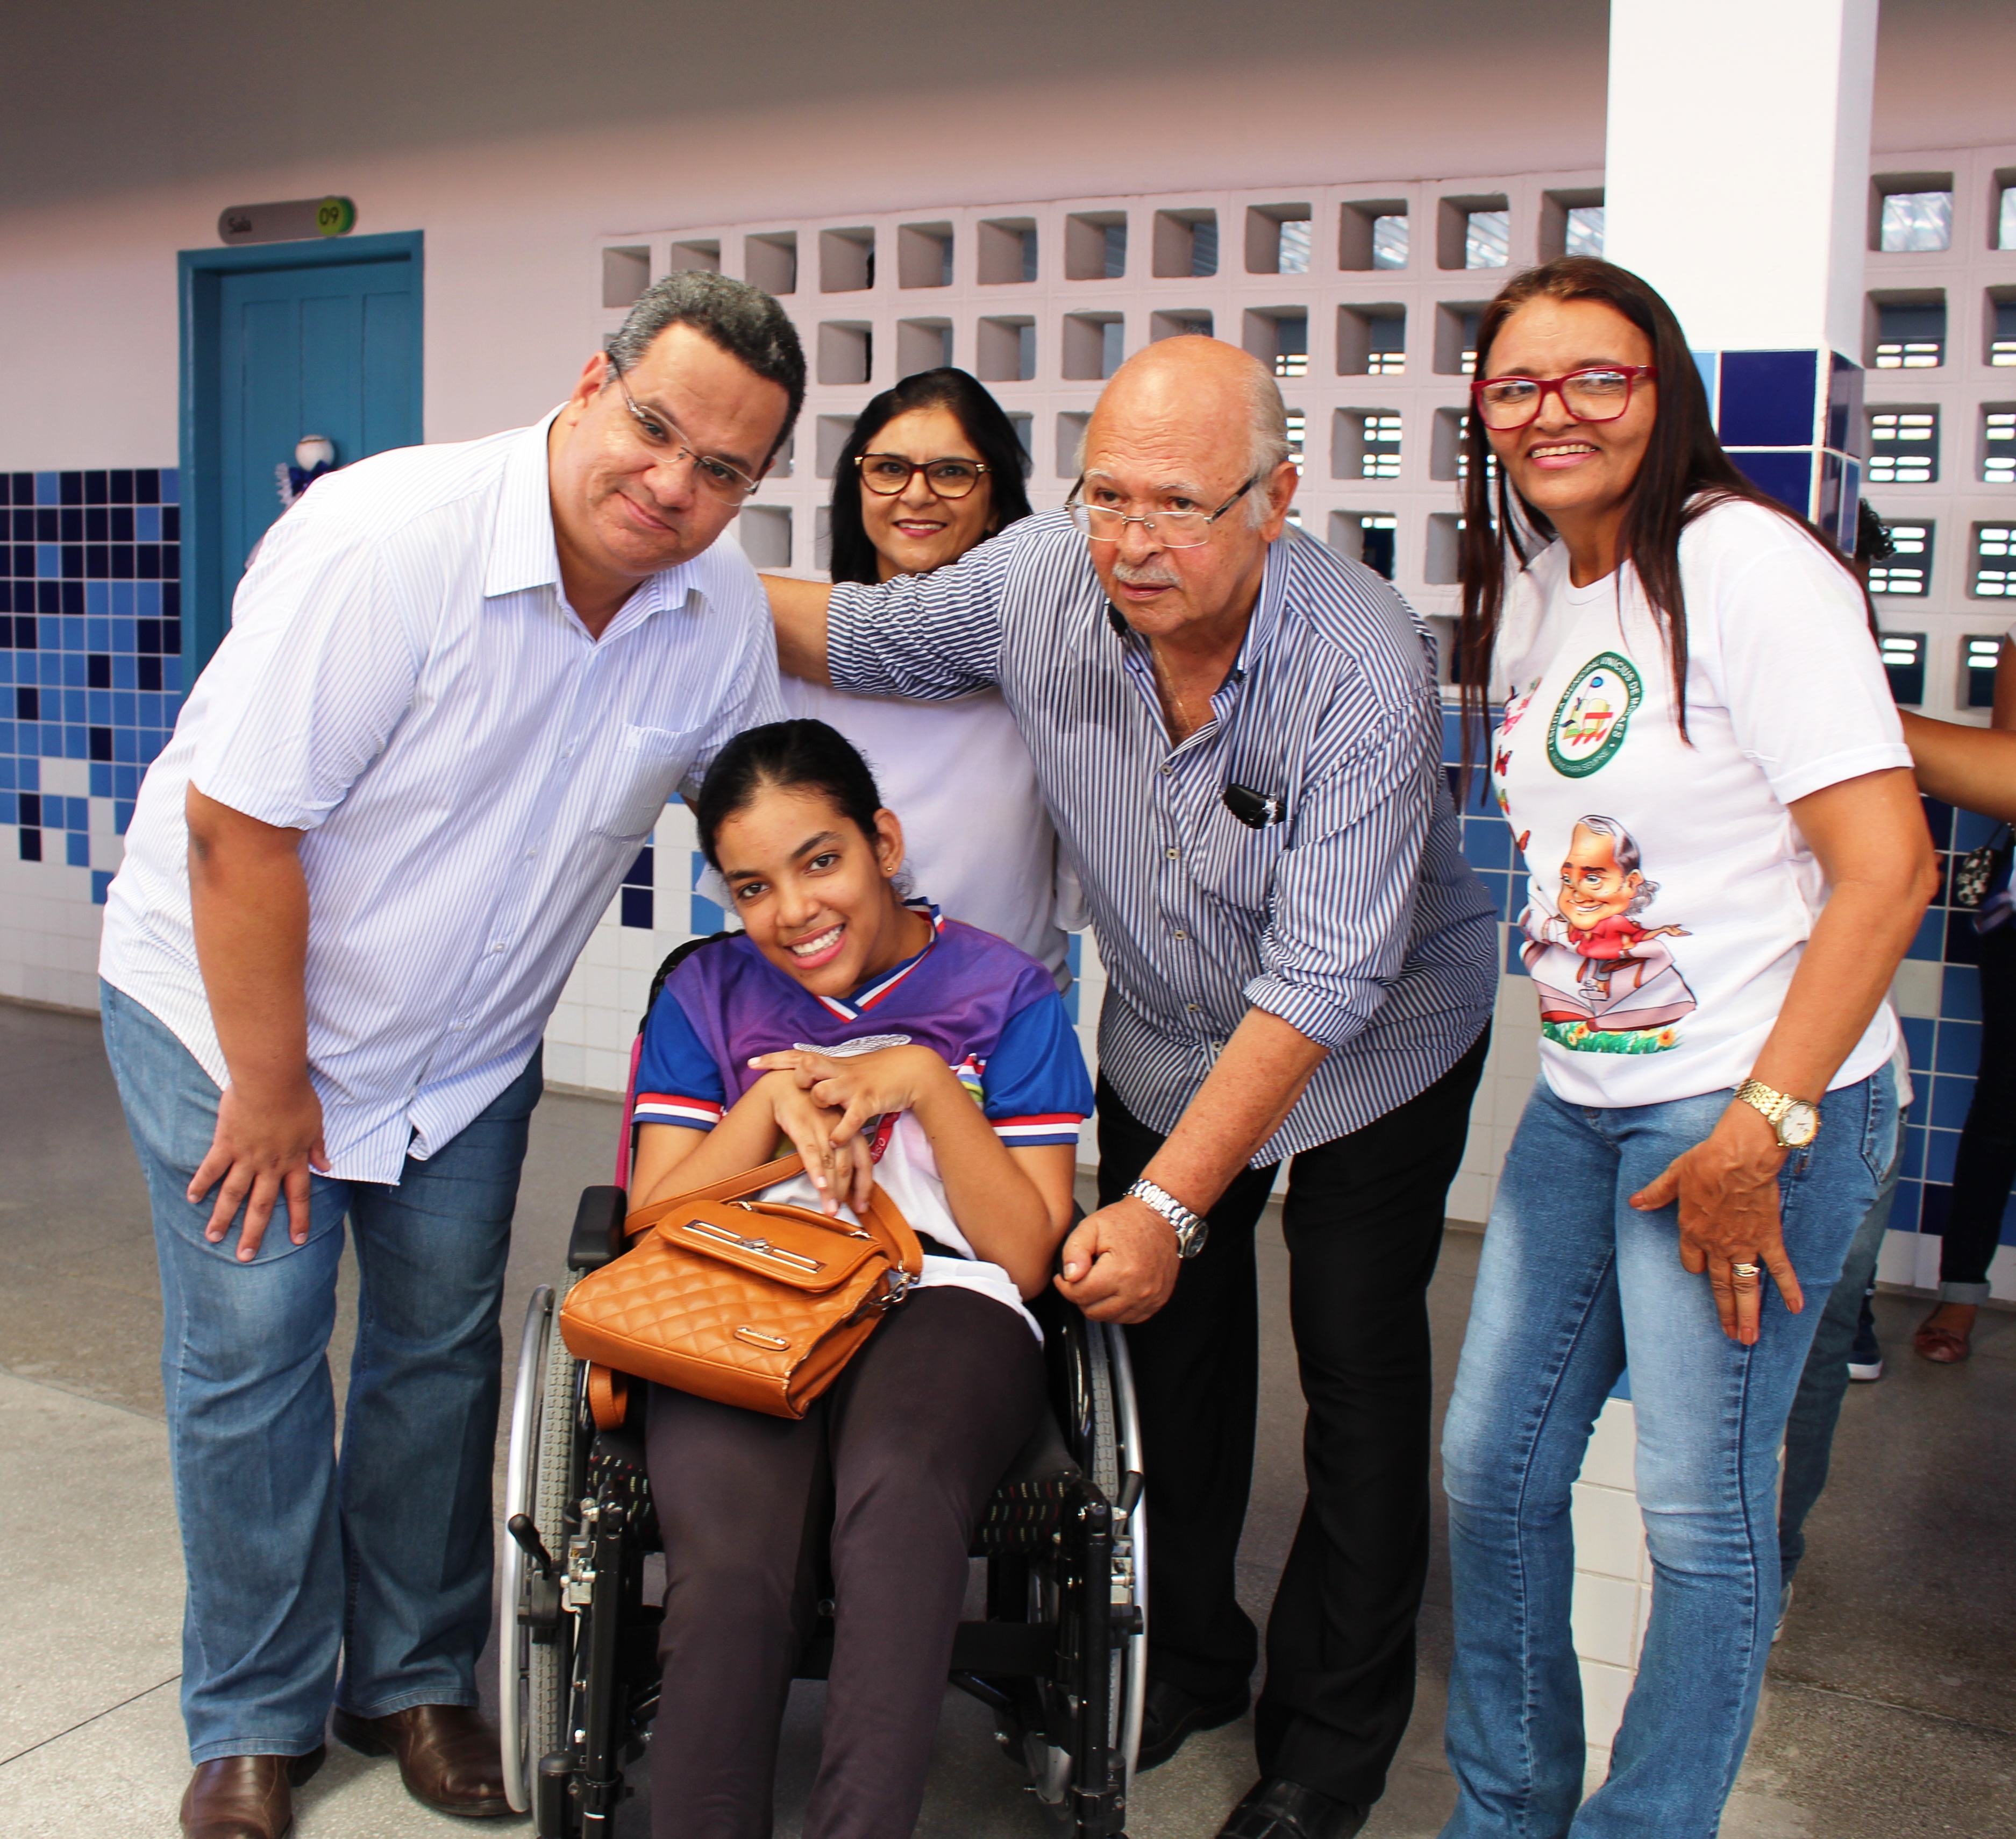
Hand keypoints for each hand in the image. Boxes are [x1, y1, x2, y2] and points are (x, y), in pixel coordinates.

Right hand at [187, 1078, 330, 1261]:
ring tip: (213, 1237)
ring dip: (223, 1217)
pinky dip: (201, 1183)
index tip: (298, 1240)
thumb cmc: (297, 1097)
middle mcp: (269, 1165)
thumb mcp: (316, 1124)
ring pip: (233, 1194)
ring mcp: (246, 1157)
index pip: (299, 1196)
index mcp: (293, 1160)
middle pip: (262, 1205)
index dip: (299, 1219)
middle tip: (245, 1256)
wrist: (272, 1081)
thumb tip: (327, 1166)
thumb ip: (318, 1148)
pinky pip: (211, 1168)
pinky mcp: (225, 1144)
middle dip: (254, 1233)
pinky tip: (192, 1199)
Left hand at [750, 1046, 942, 1148]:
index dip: (775, 1059)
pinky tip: (835, 1140)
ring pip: (822, 1093)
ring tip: (823, 1119)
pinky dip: (839, 1132)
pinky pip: (848, 1119)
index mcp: (833, 1063)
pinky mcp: (868, 1101)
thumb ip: (829, 1072)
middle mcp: (840, 1071)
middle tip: (800, 1090)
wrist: (912, 1070)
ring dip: (818, 1105)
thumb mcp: (850, 1069)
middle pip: (806, 1066)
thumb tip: (808, 1074)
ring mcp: (853, 1086)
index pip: (799, 1056)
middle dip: (797, 1079)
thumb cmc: (879, 1072)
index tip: (752, 1063)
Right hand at [755, 1071, 875, 1215]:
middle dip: (846, 1193)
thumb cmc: (814, 1110)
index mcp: (852, 1131)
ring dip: (831, 1190)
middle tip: (843, 1214)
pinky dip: (816, 1170)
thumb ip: (840, 1151)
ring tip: (830, 1210)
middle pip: (848, 1166)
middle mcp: (840, 1129)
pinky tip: (819, 1186)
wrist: (788, 1085)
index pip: (864, 1162)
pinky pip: (811, 1151)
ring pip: (831, 1163)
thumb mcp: (833, 1127)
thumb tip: (845, 1183)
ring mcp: (822, 1127)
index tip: (861, 1206)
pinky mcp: (803, 1125)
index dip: (864, 1186)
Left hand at [1053, 1197, 1181, 1323]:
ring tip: (1097, 1283)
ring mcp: (1149, 1299)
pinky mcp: (1157, 1302)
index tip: (1063, 1278)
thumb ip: (1074, 1251)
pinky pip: (1129, 1318)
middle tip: (1080, 1279)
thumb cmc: (1126, 1221)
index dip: (1065, 1287)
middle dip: (1080, 1297)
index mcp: (1119, 1271)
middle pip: (1093, 1311)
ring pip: (1110, 1318)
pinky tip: (1113, 1291)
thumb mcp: (1091, 1226)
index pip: (1080, 1295)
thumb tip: (1069, 1277)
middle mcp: (1137, 1290)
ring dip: (1098, 1305)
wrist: (1159, 1219)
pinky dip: (1116, 1309)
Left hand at [1629, 1102, 1801, 1345]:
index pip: (1692, 1262)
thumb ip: (1656, 1193)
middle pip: (1720, 1286)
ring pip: (1745, 1287)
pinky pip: (1779, 1268)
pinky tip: (1797, 1308)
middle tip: (1730, 1335)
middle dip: (1725, 1312)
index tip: (1702, 1270)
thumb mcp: (1673, 1176)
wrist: (1738, 1158)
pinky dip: (1789, 1288)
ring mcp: (1743, 1245)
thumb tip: (1635, 1202)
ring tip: (1749, 1338)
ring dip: (1748, 1314)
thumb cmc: (1705, 1162)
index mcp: (1692, 1232)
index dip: (1696, 1266)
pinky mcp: (1767, 1239)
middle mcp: (1717, 1245)